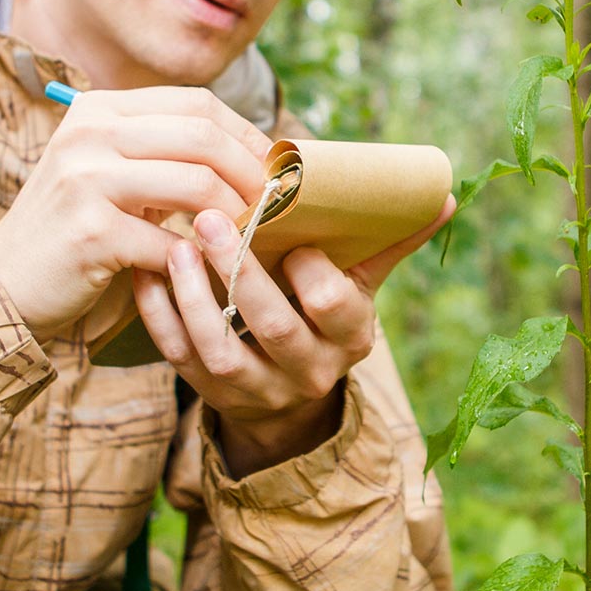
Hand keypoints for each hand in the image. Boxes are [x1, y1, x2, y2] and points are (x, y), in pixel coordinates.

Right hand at [0, 87, 271, 341]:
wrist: (2, 281)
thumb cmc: (75, 227)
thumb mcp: (113, 171)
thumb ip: (166, 151)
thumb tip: (259, 152)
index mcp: (100, 109)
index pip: (196, 103)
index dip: (246, 133)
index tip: (275, 166)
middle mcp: (90, 133)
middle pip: (204, 136)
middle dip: (252, 171)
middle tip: (277, 203)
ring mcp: (87, 180)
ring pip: (197, 184)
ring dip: (237, 214)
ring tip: (254, 234)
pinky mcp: (90, 233)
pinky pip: (172, 241)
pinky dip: (201, 258)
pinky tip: (213, 268)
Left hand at [132, 194, 454, 475]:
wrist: (291, 394)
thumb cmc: (326, 316)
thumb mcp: (363, 285)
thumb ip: (392, 241)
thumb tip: (443, 196)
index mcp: (350, 337)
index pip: (335, 305)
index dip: (311, 269)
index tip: (286, 225)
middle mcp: (308, 371)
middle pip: (275, 327)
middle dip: (242, 272)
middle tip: (212, 218)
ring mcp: (257, 389)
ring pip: (221, 350)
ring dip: (195, 296)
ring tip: (175, 245)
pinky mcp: (211, 395)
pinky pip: (180, 360)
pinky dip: (160, 317)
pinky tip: (147, 272)